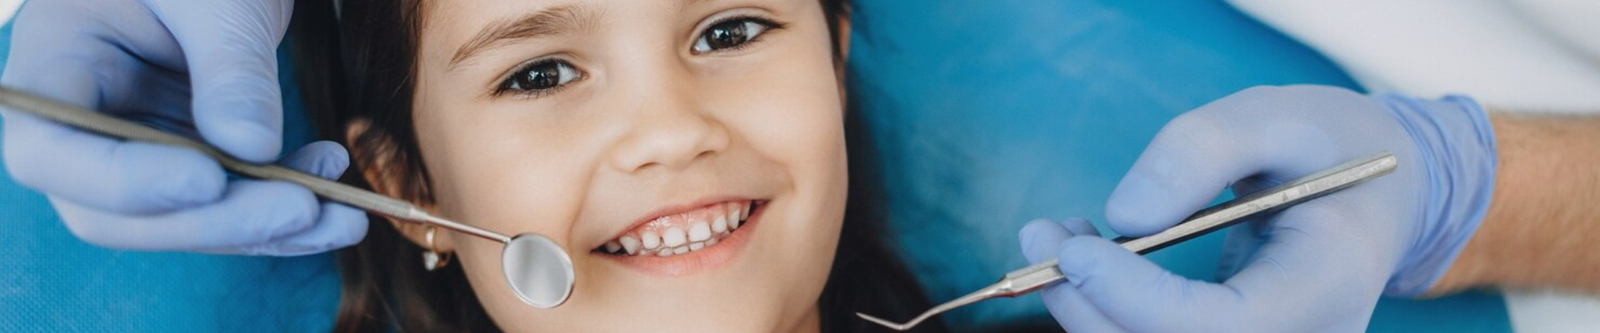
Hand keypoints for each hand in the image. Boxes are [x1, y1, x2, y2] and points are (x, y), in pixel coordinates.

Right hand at [1, 0, 365, 254]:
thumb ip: (230, 68)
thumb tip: (252, 150)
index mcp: (56, 63)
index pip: (48, 150)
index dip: (121, 182)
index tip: (206, 179)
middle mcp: (86, 120)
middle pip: (115, 211)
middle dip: (214, 221)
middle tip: (301, 208)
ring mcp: (138, 149)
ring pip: (181, 221)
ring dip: (265, 230)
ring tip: (343, 218)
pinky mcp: (192, 162)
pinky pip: (229, 206)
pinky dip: (284, 213)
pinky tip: (336, 194)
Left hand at [1019, 85, 1496, 331]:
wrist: (1376, 194)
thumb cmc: (1327, 147)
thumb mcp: (1276, 117)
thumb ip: (1203, 150)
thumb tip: (1123, 214)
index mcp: (1328, 284)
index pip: (1219, 325)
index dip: (1133, 297)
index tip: (1073, 247)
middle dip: (1090, 307)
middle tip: (1039, 236)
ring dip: (1088, 312)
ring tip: (1059, 238)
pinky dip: (1108, 314)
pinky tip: (1090, 261)